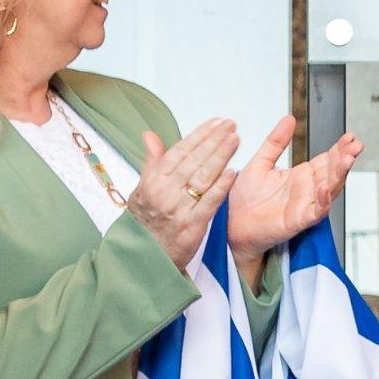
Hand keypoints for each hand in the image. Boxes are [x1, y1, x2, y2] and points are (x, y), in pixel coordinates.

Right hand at [124, 118, 237, 267]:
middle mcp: (165, 191)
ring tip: (235, 140)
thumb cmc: (146, 220)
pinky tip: (233, 173)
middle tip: (231, 125)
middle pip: (193, 161)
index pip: (179, 151)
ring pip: (202, 178)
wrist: (145, 256)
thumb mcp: (142, 189)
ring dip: (220, 157)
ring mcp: (179, 208)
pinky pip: (208, 203)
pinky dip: (220, 187)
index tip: (216, 122)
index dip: (199, 135)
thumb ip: (152, 161)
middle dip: (214, 140)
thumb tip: (149, 135)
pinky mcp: (192, 225)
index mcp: (153, 180)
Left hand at [225, 113, 365, 262]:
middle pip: (333, 173)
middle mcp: (307, 191)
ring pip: (329, 190)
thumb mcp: (260, 162)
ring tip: (347, 160)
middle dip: (345, 159)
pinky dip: (323, 201)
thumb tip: (289, 118)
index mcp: (301, 176)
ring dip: (339, 176)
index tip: (349, 136)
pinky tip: (325, 187)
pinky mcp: (297, 221)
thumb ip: (276, 142)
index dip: (339, 148)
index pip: (327, 160)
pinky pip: (315, 211)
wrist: (230, 223)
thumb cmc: (244, 198)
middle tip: (355, 145)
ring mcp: (304, 206)